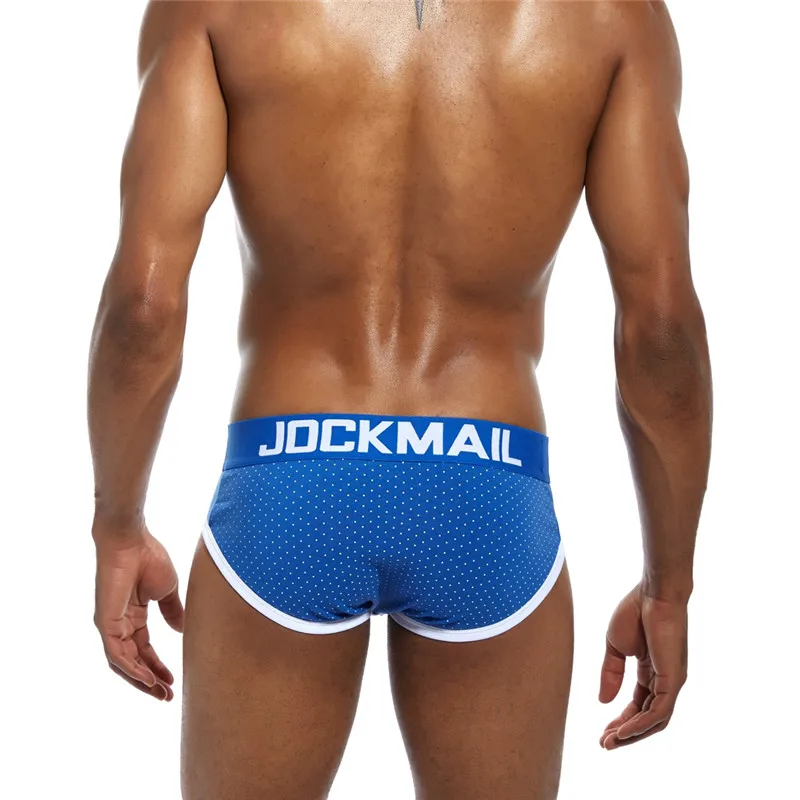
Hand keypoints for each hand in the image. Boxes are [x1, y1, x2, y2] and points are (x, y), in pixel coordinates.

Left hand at [93, 523, 184, 700]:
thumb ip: (172, 611)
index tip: (173, 681)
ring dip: (141, 680)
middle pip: (132, 662)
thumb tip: (182, 630)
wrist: (131, 540)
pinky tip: (147, 678)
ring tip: (160, 692)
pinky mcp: (105, 622)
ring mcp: (110, 625)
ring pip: (123, 663)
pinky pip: (116, 654)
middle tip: (167, 696)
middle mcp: (119, 624)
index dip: (158, 667)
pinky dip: (131, 669)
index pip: (144, 650)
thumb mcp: (167, 590)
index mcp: (133, 616)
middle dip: (149, 680)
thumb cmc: (149, 557)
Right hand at [598, 582, 687, 748]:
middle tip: (604, 744)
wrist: (653, 592)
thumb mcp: (615, 646)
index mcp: (650, 671)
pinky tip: (624, 731)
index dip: (620, 720)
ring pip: (655, 720)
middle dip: (625, 733)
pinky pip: (659, 711)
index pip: (637, 705)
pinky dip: (641, 725)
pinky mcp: (674, 680)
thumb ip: (610, 673)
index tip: (602, 733)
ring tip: (611, 742)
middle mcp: (664, 681)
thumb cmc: (636, 610)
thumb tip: (603, 701)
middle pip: (647, 718)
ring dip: (632, 734)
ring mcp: (671, 682)